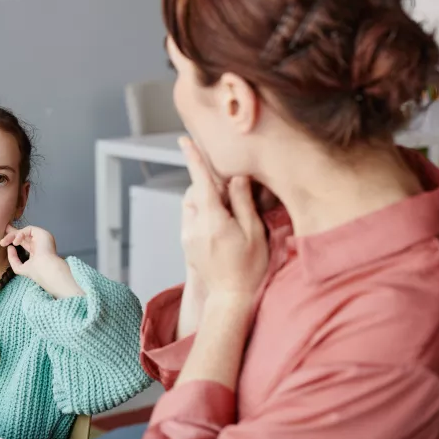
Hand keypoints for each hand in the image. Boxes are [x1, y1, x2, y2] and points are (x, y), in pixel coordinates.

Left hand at [0, 225, 83, 298]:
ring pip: (24, 231)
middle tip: (2, 232)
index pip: (25, 242)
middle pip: (24, 234)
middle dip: (12, 233)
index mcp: (37, 250)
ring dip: (12, 235)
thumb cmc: (36, 271)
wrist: (47, 270)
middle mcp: (40, 242)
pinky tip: (15, 242)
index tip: (4, 240)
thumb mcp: (20, 267)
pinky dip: (20, 234)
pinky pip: (28, 229)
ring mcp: (42, 237)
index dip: (14, 239)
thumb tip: (10, 247)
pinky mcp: (42, 233)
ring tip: (4, 242)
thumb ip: (13, 259)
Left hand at [179, 137, 267, 304]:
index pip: (201, 182)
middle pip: (196, 192)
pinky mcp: (186, 243)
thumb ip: (243, 202)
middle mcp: (194, 226)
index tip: (185, 141)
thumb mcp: (254, 233)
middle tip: (232, 194)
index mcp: (213, 221)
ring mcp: (187, 235)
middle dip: (210, 186)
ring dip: (207, 200)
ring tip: (229, 215)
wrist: (230, 298)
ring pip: (193, 205)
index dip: (193, 159)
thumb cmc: (249, 267)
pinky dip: (205, 213)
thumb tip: (236, 177)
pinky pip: (192, 218)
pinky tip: (222, 227)